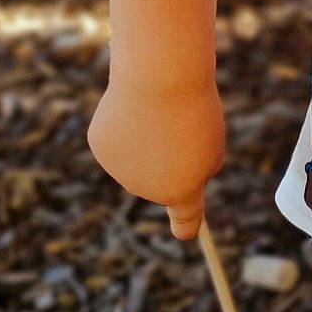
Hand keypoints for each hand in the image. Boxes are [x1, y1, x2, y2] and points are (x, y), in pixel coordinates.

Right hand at [88, 77, 225, 239]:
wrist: (159, 79)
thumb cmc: (195, 108)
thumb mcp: (212, 139)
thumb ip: (199, 165)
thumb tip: (177, 174)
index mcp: (180, 191)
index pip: (186, 220)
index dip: (187, 225)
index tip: (187, 232)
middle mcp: (145, 190)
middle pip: (162, 173)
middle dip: (170, 153)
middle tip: (180, 124)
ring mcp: (118, 170)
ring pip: (138, 154)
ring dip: (147, 136)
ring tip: (156, 113)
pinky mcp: (99, 146)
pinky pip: (120, 136)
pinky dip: (127, 120)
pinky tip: (132, 108)